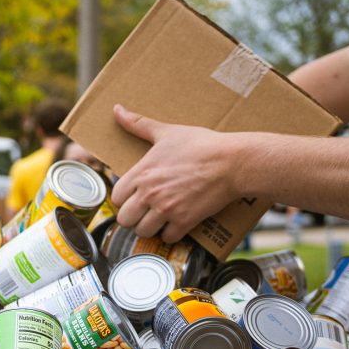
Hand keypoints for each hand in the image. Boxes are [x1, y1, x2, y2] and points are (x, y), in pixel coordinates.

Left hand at [110, 104, 242, 242]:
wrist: (233, 162)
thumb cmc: (202, 145)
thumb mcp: (167, 132)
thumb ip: (138, 124)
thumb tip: (117, 110)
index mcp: (142, 173)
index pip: (116, 198)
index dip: (123, 199)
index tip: (132, 197)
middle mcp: (150, 193)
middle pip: (124, 220)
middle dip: (133, 217)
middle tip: (143, 212)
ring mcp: (167, 209)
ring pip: (143, 232)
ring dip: (149, 228)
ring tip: (158, 219)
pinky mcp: (185, 221)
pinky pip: (167, 238)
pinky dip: (170, 234)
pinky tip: (175, 224)